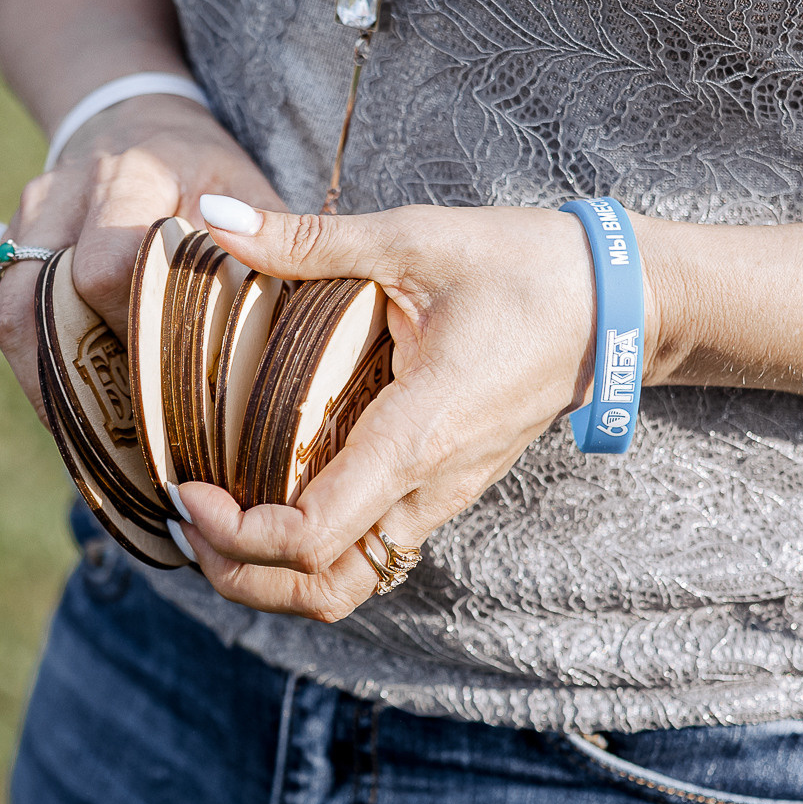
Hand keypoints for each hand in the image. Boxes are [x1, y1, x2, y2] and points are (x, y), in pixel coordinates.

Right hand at [0, 95, 283, 424]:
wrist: (136, 122)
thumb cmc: (205, 171)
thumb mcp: (247, 189)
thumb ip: (267, 248)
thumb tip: (285, 332)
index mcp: (135, 173)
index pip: (110, 264)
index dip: (136, 327)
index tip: (175, 376)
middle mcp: (68, 191)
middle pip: (53, 298)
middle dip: (92, 368)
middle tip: (137, 431)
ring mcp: (29, 218)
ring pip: (15, 315)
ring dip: (52, 386)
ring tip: (95, 444)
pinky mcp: (9, 243)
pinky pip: (10, 318)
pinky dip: (40, 372)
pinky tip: (76, 415)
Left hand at [174, 199, 667, 621]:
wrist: (618, 304)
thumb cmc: (525, 267)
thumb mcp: (414, 238)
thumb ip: (307, 239)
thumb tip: (208, 213)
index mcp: (418, 436)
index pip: (314, 534)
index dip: (236, 532)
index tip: (187, 487)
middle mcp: (428, 488)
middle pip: (322, 590)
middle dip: (239, 574)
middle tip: (184, 518)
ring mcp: (439, 499)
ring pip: (345, 584)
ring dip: (270, 575)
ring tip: (212, 520)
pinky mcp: (440, 492)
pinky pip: (365, 552)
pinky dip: (304, 551)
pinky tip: (261, 496)